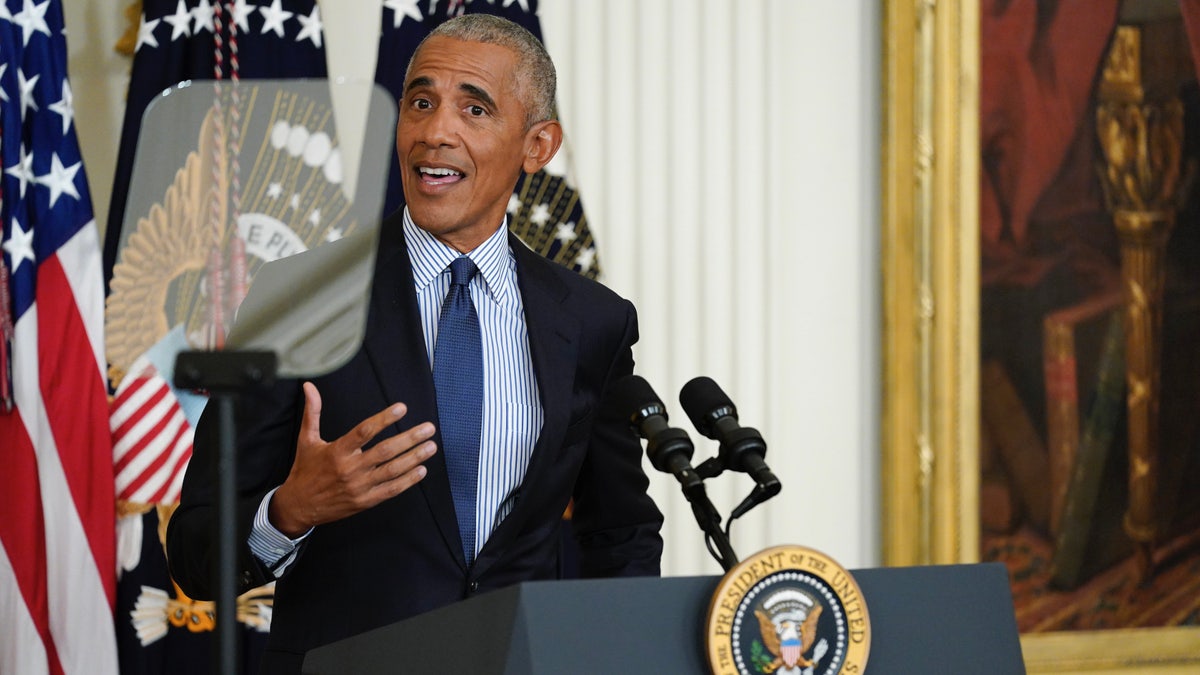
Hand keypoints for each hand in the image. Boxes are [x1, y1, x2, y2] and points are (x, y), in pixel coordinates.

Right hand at [269, 382, 436, 536]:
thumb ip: (312, 412)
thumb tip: (309, 386)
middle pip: (385, 451)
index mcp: (337, 451)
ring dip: (414, 458)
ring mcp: (359, 487)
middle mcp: (350, 469)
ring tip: (431, 446)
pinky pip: (390, 490)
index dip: (384, 419)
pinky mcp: (365, 501)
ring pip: (392, 470)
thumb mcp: (306, 440)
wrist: (299, 506)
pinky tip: (421, 470)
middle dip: (409, 439)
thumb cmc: (305, 470)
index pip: (364, 432)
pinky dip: (408, 481)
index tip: (402, 408)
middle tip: (429, 428)